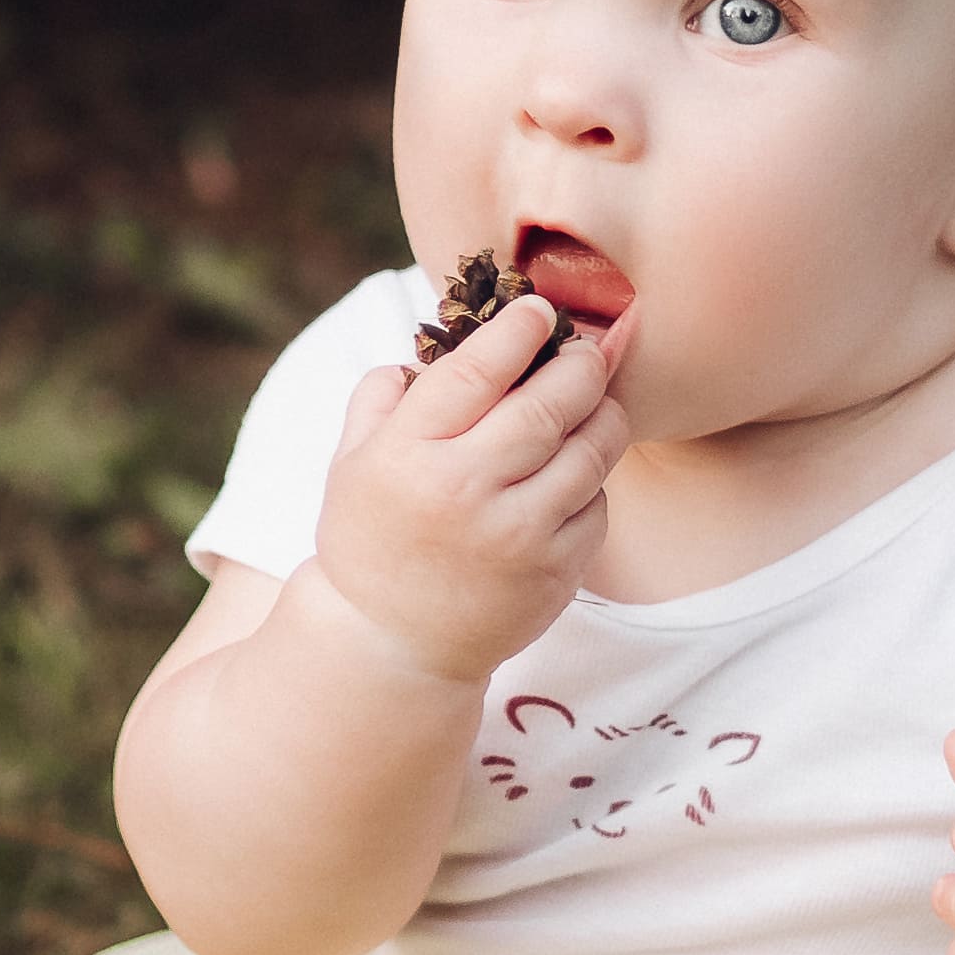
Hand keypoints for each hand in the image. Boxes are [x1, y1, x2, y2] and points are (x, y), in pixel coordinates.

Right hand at [301, 292, 628, 682]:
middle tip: (586, 351)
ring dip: (602, 415)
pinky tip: (572, 474)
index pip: (476, 370)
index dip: (518, 329)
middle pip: (549, 404)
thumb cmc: (372, 538)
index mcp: (408, 454)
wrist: (391, 644)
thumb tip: (435, 341)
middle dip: (580, 364)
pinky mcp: (554, 572)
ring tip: (593, 403)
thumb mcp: (351, 461)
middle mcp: (464, 491)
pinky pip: (596, 504)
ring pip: (590, 451)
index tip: (538, 309)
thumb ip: (383, 394)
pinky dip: (592, 481)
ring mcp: (516, 535)